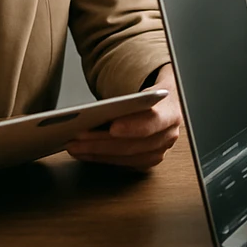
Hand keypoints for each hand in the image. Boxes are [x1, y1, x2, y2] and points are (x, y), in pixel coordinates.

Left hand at [65, 63, 182, 170]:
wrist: (163, 98)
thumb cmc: (149, 91)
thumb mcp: (145, 82)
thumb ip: (130, 95)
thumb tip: (98, 107)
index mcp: (171, 107)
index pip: (154, 120)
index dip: (133, 126)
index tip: (112, 127)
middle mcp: (170, 132)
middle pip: (135, 144)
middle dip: (103, 142)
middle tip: (78, 137)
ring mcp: (161, 149)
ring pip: (128, 157)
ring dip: (98, 153)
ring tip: (75, 146)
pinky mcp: (149, 159)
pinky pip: (125, 164)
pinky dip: (102, 158)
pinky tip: (85, 152)